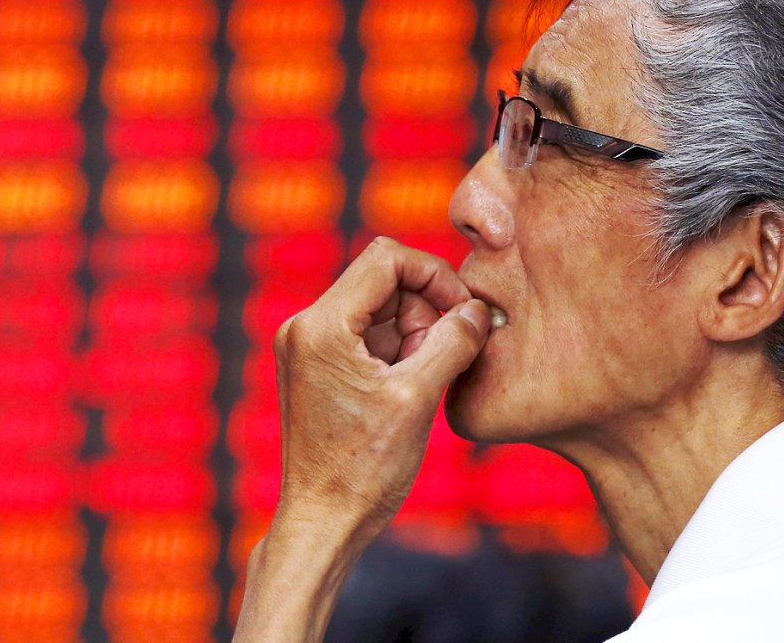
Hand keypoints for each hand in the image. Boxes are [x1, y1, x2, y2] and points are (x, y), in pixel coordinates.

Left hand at [272, 235, 491, 537]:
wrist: (324, 523)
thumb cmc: (364, 470)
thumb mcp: (419, 398)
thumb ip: (452, 342)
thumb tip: (478, 309)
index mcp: (321, 327)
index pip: (386, 259)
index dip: (434, 275)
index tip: (462, 311)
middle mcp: (305, 328)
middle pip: (384, 283)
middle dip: (423, 314)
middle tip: (435, 364)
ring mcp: (308, 347)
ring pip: (380, 310)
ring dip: (413, 337)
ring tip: (418, 386)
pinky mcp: (317, 367)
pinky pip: (369, 336)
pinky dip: (397, 353)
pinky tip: (405, 393)